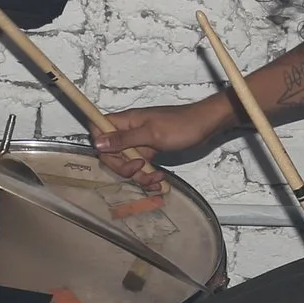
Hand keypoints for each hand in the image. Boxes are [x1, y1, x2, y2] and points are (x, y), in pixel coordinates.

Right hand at [92, 98, 234, 184]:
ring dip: (140, 176)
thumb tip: (98, 142)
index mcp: (126, 121)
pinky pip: (142, 168)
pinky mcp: (150, 151)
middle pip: (112, 154)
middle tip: (139, 169)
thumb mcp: (152, 134)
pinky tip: (160, 181)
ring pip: (128, 164)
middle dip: (124, 167)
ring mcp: (140, 143)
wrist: (206, 126)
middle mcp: (130, 132)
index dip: (101, 146)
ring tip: (156, 178)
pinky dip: (149, 177)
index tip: (113, 156)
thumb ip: (125, 139)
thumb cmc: (181, 125)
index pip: (99, 130)